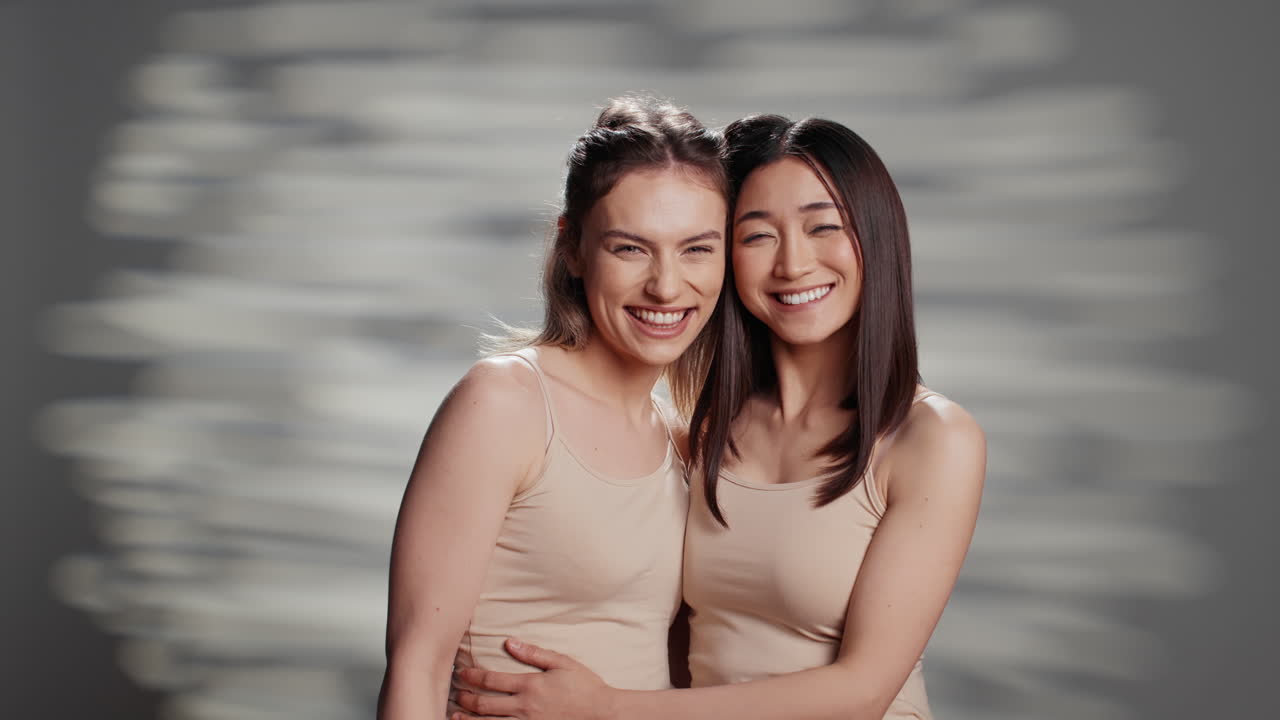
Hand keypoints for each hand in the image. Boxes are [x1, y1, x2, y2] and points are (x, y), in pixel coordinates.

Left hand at [451, 638, 613, 719]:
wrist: (602, 713)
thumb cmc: (584, 686)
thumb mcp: (562, 663)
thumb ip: (534, 653)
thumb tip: (510, 642)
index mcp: (530, 685)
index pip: (491, 680)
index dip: (472, 677)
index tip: (461, 674)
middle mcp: (524, 706)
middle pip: (485, 705)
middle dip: (466, 699)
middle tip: (457, 694)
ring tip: (456, 717)